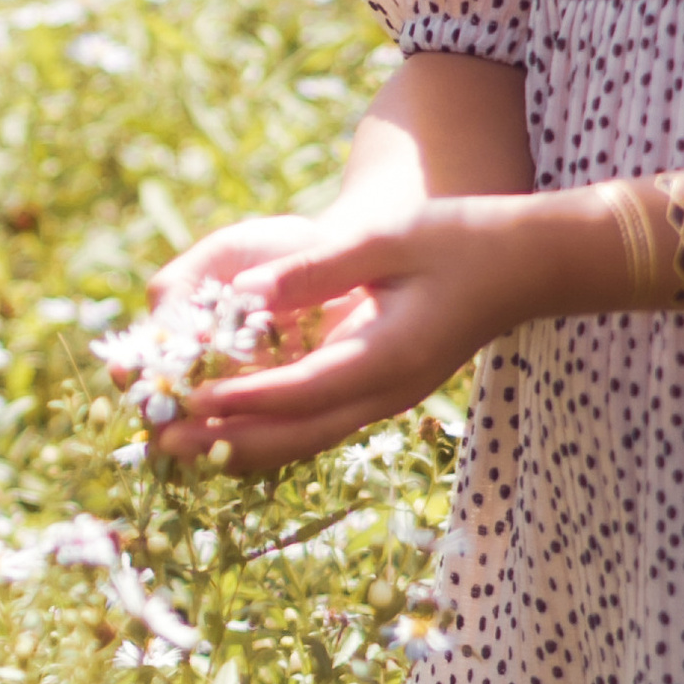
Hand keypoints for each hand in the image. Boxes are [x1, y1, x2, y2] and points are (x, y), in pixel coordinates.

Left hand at [148, 196, 553, 471]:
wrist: (525, 266)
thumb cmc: (459, 240)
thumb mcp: (387, 239)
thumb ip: (315, 269)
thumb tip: (242, 294)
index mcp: (390, 357)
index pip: (303, 390)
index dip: (243, 399)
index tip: (189, 399)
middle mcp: (386, 393)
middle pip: (296, 435)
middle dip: (224, 441)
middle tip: (158, 439)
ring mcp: (386, 400)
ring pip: (303, 439)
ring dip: (239, 445)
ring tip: (176, 443)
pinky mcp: (381, 393)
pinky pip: (315, 425)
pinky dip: (266, 430)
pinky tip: (224, 425)